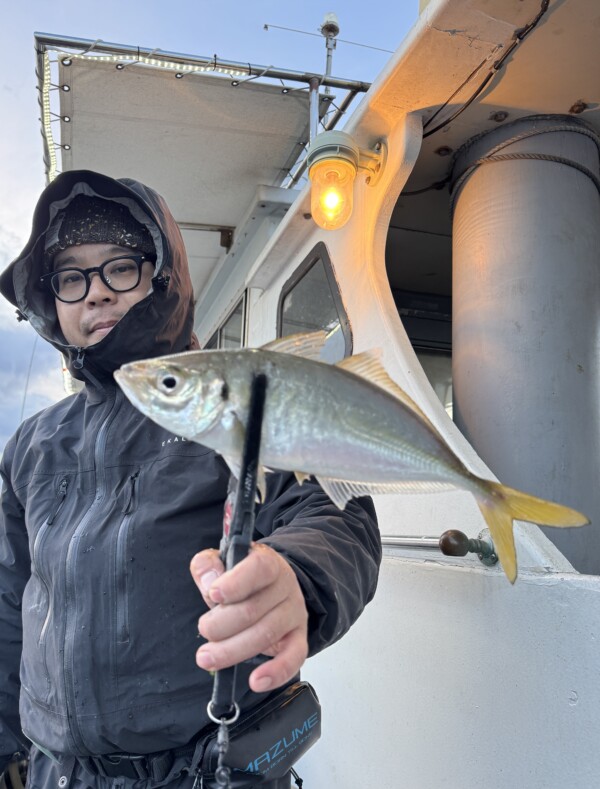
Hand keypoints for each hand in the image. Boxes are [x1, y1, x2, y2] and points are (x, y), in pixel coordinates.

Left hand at [190, 543, 308, 692]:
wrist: (272, 589)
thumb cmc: (241, 579)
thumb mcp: (222, 563)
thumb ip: (208, 566)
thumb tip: (210, 582)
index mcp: (268, 562)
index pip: (258, 568)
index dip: (236, 582)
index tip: (214, 594)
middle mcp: (285, 586)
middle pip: (254, 609)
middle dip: (221, 625)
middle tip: (203, 630)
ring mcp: (294, 613)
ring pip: (266, 635)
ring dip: (232, 651)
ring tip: (206, 658)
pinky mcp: (298, 638)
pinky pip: (294, 657)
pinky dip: (276, 672)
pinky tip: (256, 682)